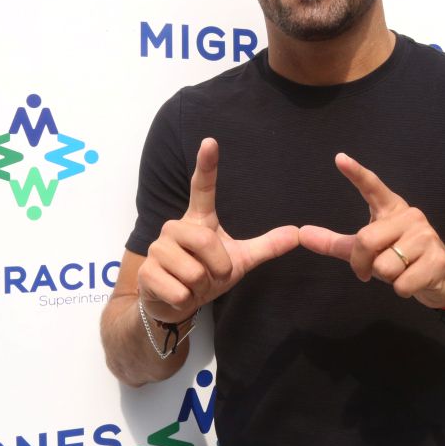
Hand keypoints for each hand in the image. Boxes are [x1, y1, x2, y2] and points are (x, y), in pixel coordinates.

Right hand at [138, 138, 299, 322]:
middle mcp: (175, 228)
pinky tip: (178, 294)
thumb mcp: (240, 261)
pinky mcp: (146, 272)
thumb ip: (266, 246)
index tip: (210, 141)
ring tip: (193, 285)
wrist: (173, 303)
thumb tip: (298, 233)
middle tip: (212, 276)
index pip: (202, 188)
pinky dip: (186, 299)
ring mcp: (157, 248)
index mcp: (199, 220)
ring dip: (201, 286)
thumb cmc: (206, 276)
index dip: (207, 165)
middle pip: (205, 241)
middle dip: (218, 267)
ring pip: (193, 271)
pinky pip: (179, 290)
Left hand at [299, 153, 444, 308]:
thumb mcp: (367, 249)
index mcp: (391, 209)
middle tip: (371, 270)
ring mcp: (426, 236)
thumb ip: (335, 242)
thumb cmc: (400, 259)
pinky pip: (401, 283)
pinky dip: (401, 289)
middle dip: (362, 263)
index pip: (372, 187)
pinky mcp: (436, 260)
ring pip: (383, 265)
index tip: (339, 158)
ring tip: (401, 271)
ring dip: (386, 278)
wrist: (442, 278)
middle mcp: (410, 216)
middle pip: (366, 240)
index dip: (356, 173)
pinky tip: (414, 280)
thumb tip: (302, 234)